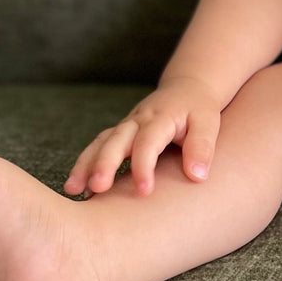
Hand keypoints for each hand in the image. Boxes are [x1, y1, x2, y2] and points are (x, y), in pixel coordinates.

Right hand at [63, 76, 224, 196]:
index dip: (144, 166)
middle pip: (117, 140)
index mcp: (160, 117)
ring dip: (86, 164)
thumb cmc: (199, 109)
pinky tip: (76, 187)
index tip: (144, 192)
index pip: (148, 141)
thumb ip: (202, 146)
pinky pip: (98, 146)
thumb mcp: (208, 122)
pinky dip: (85, 163)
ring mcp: (126, 126)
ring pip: (101, 142)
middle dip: (105, 163)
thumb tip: (197, 176)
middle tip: (97, 188)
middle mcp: (138, 120)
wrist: (187, 89)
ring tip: (73, 189)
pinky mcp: (119, 133)